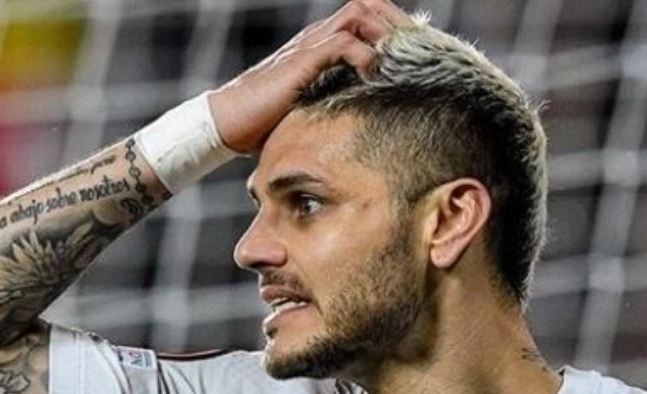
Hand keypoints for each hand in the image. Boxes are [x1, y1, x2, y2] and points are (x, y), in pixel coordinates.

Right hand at [208, 0, 408, 153]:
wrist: (228, 122)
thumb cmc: (264, 122)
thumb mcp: (312, 108)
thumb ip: (337, 104)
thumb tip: (368, 129)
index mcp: (320, 45)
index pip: (366, 17)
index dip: (393, 27)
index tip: (418, 50)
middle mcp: (317, 37)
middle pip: (368, 5)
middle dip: (397, 23)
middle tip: (418, 51)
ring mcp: (309, 46)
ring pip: (358, 14)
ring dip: (384, 33)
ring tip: (399, 60)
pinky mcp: (301, 62)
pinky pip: (341, 43)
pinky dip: (363, 55)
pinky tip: (373, 76)